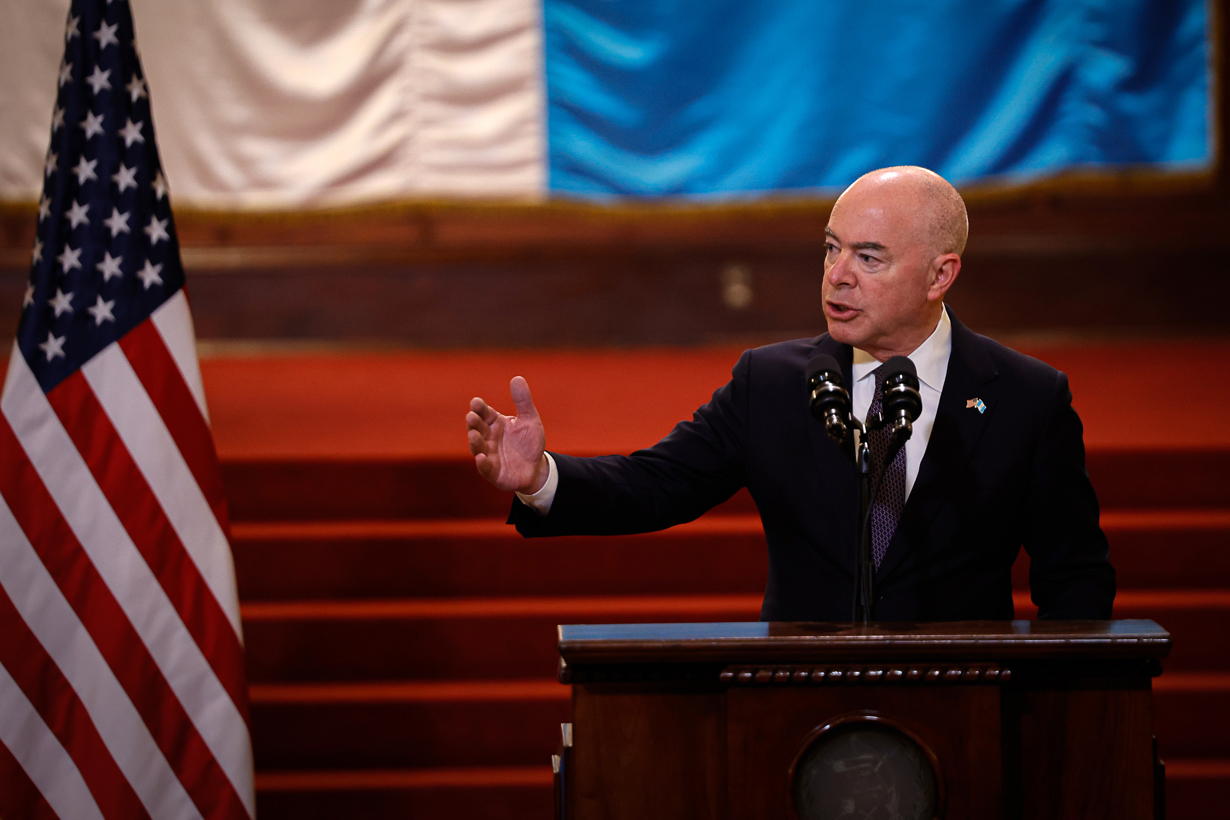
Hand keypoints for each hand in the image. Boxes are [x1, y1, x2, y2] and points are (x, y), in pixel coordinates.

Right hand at [466, 376, 548, 493]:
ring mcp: (489, 455)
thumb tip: (517, 377)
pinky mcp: (493, 472)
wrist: (536, 468)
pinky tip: (481, 458)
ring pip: (478, 448)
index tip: (476, 402)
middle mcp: (488, 438)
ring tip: (474, 435)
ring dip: (475, 442)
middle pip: (477, 429)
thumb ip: (523, 401)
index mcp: (494, 423)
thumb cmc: (529, 442)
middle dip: (474, 423)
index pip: (484, 413)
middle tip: (472, 416)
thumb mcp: (529, 419)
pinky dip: (482, 463)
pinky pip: (486, 468)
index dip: (479, 408)